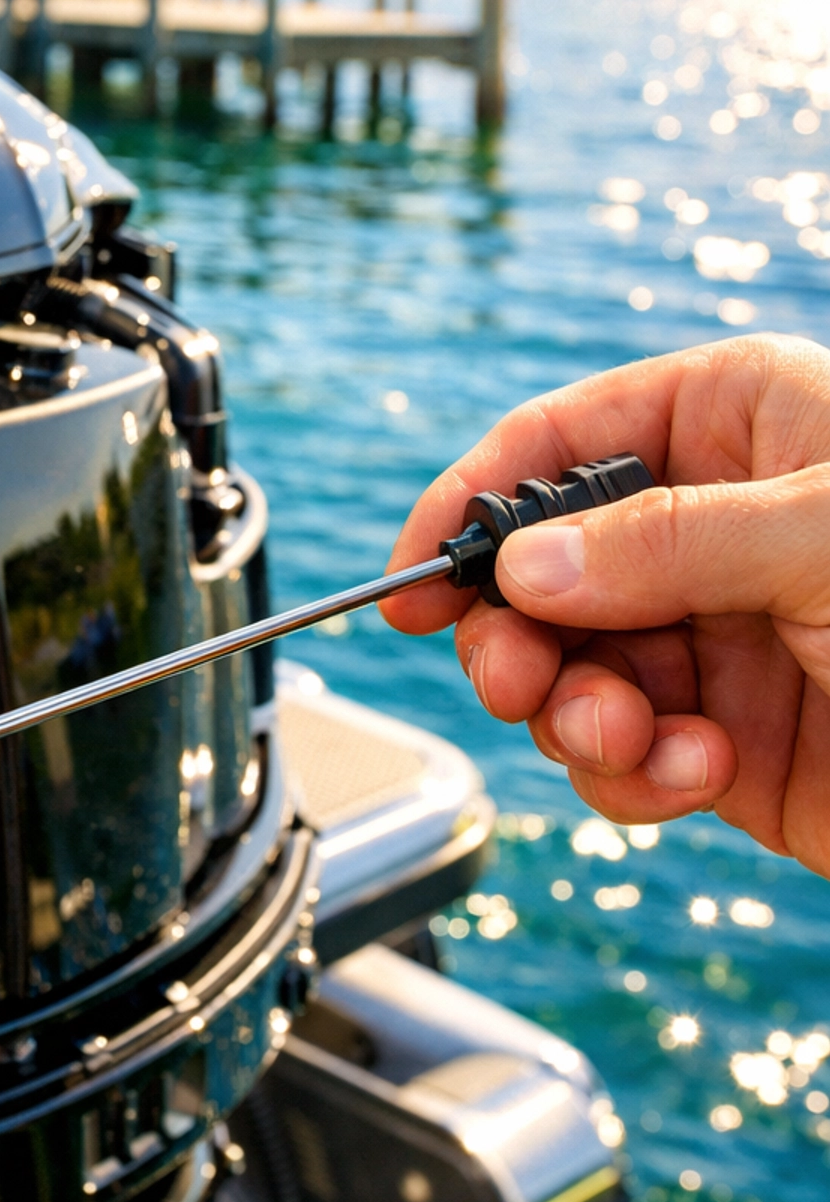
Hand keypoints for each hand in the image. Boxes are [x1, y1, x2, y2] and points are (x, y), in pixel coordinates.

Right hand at [382, 333, 829, 869]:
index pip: (559, 442)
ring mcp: (712, 638)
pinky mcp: (725, 740)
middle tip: (518, 678)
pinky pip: (621, 756)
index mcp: (734, 425)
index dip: (474, 501)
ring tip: (640, 739)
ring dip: (581, 718)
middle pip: (540, 570)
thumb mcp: (824, 537)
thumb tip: (524, 564)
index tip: (413, 571)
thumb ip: (667, 542)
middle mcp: (709, 528)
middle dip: (519, 635)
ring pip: (567, 672)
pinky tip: (697, 772)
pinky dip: (635, 776)